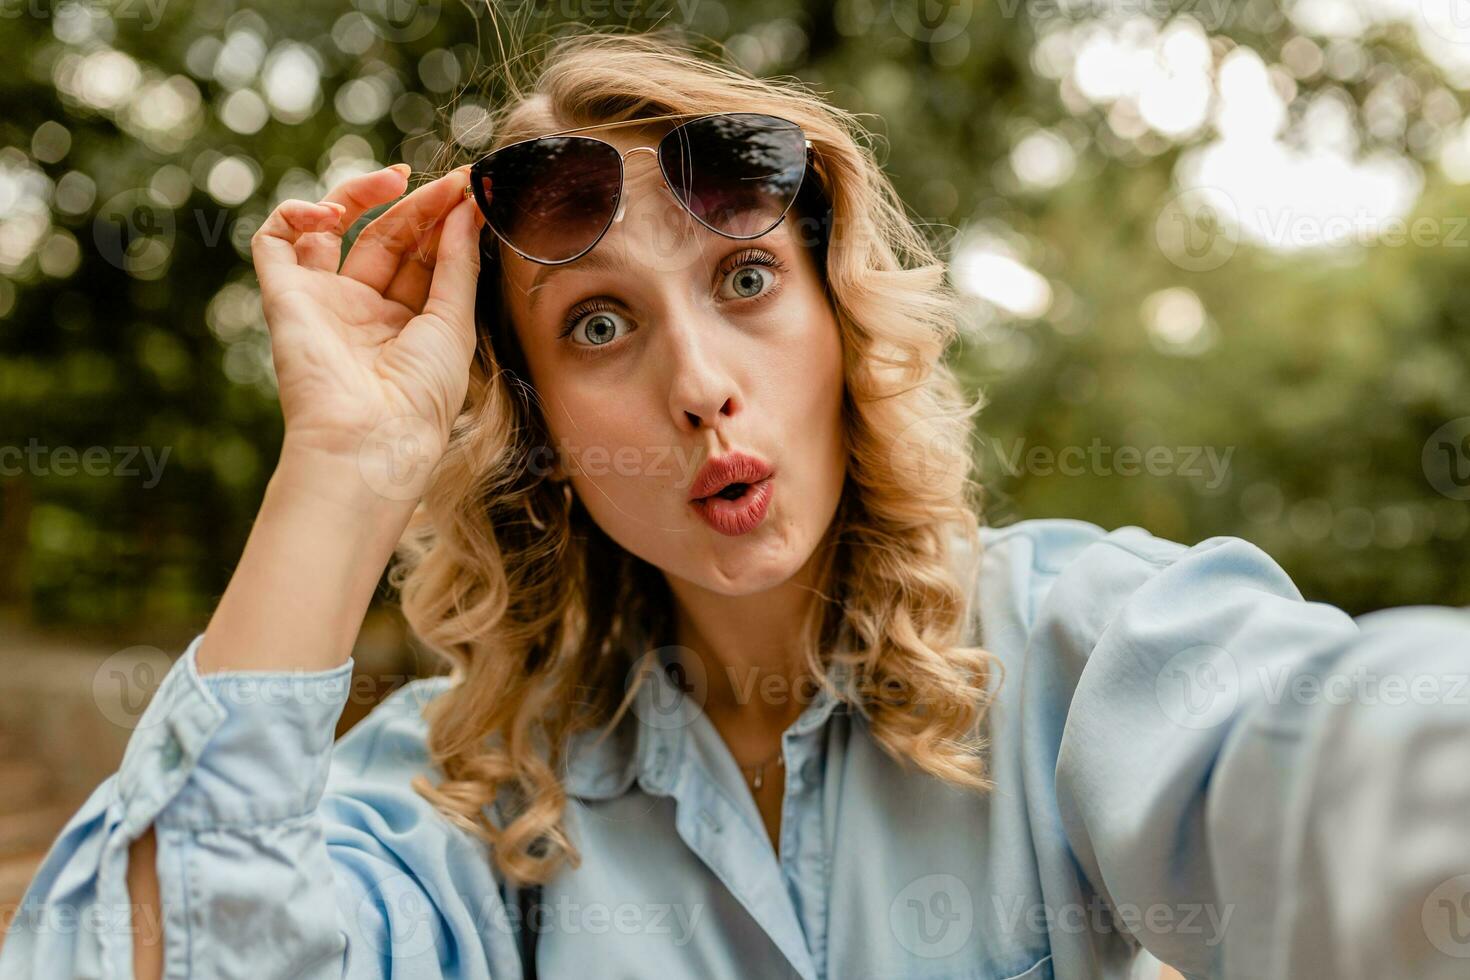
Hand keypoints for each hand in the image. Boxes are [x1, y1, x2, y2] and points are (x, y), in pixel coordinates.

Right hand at [250, 164, 485, 476]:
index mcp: (408, 324)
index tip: (472, 191)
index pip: (424, 258)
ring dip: (363, 196)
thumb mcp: (454, 324)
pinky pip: (276, 241)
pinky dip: (296, 213)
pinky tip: (332, 212)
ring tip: (396, 181)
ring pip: (335, 229)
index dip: (445, 221)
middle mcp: (364, 311)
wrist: (369, 438)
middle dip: (419, 206)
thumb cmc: (420, 396)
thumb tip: (467, 207)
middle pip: (388, 238)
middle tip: (450, 181)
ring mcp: (323, 302)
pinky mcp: (284, 297)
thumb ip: (457, 263)